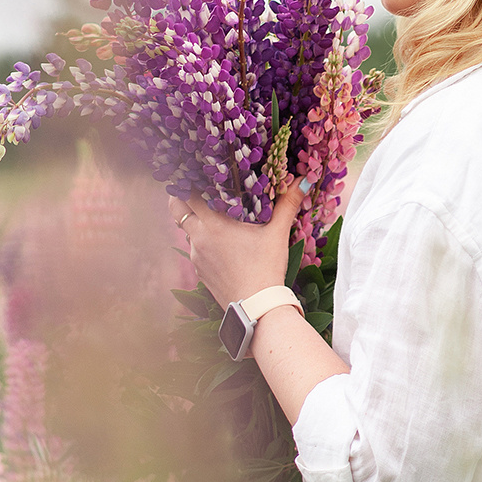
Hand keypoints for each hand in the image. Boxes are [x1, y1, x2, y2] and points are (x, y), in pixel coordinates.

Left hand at [168, 179, 305, 308]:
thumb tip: (304, 180)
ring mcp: (196, 258)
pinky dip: (202, 241)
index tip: (195, 173)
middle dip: (181, 198)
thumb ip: (288, 204)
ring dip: (194, 220)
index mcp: (212, 225)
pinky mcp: (200, 273)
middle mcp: (198, 239)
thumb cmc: (266, 269)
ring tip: (213, 214)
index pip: (186, 195)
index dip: (188, 181)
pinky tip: (220, 243)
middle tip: (195, 189)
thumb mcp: (277, 234)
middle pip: (177, 210)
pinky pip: (194, 250)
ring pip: (186, 231)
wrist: (257, 308)